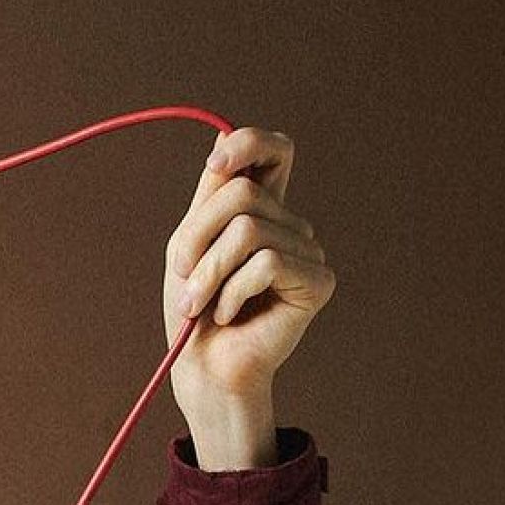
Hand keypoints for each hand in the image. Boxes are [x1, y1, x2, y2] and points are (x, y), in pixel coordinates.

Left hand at [162, 127, 335, 420]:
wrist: (203, 366)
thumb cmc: (193, 308)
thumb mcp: (189, 243)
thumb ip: (211, 196)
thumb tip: (222, 138)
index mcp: (261, 208)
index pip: (275, 150)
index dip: (249, 144)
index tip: (215, 166)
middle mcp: (290, 224)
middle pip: (241, 195)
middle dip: (197, 236)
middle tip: (186, 276)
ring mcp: (308, 250)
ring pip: (247, 230)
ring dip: (209, 272)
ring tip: (204, 303)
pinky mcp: (319, 281)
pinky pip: (266, 263)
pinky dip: (233, 291)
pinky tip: (231, 314)